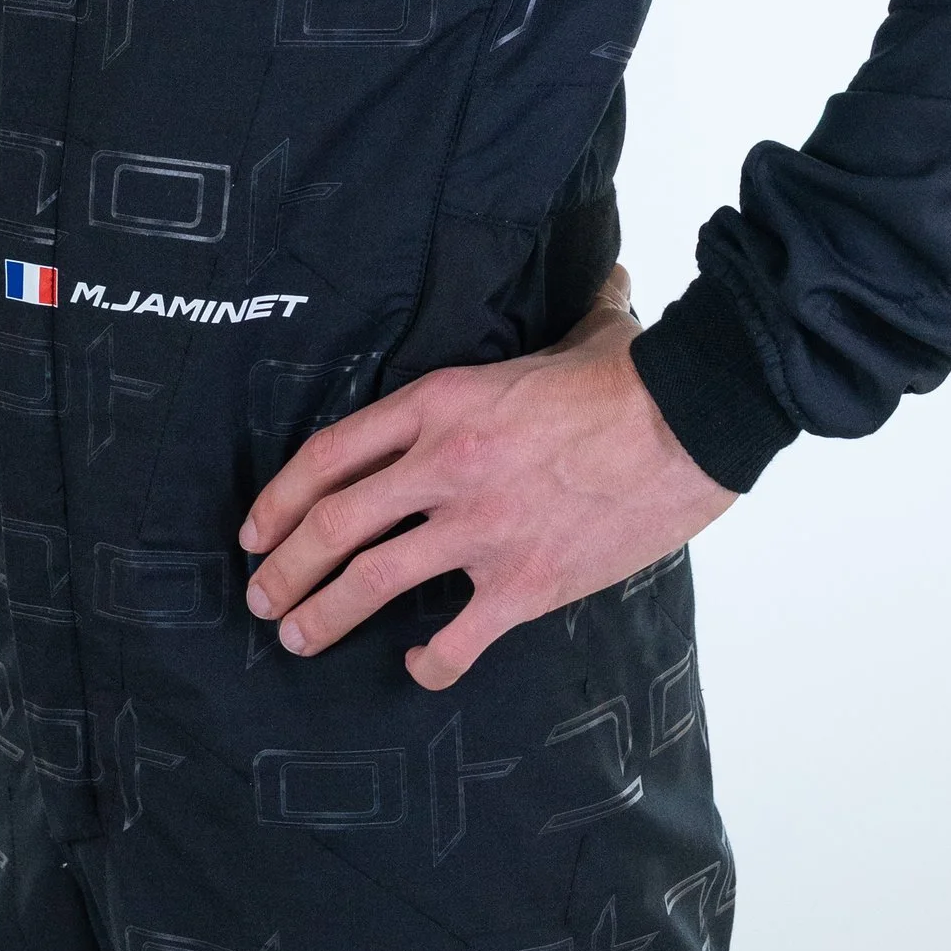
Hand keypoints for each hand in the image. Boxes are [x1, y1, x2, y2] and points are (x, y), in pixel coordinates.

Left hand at [238, 273, 736, 687]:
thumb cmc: (634, 375)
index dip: (280, 499)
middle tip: (261, 597)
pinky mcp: (525, 583)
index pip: (331, 454)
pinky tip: (418, 666)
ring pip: (372, 583)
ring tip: (298, 638)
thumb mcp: (573, 334)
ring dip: (324, 617)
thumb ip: (562, 319)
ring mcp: (481, 529)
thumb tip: (604, 284)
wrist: (694, 419)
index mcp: (440, 402)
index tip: (256, 530)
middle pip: (334, 525)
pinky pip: (455, 640)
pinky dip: (429, 662)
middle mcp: (445, 466)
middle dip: (284, 569)